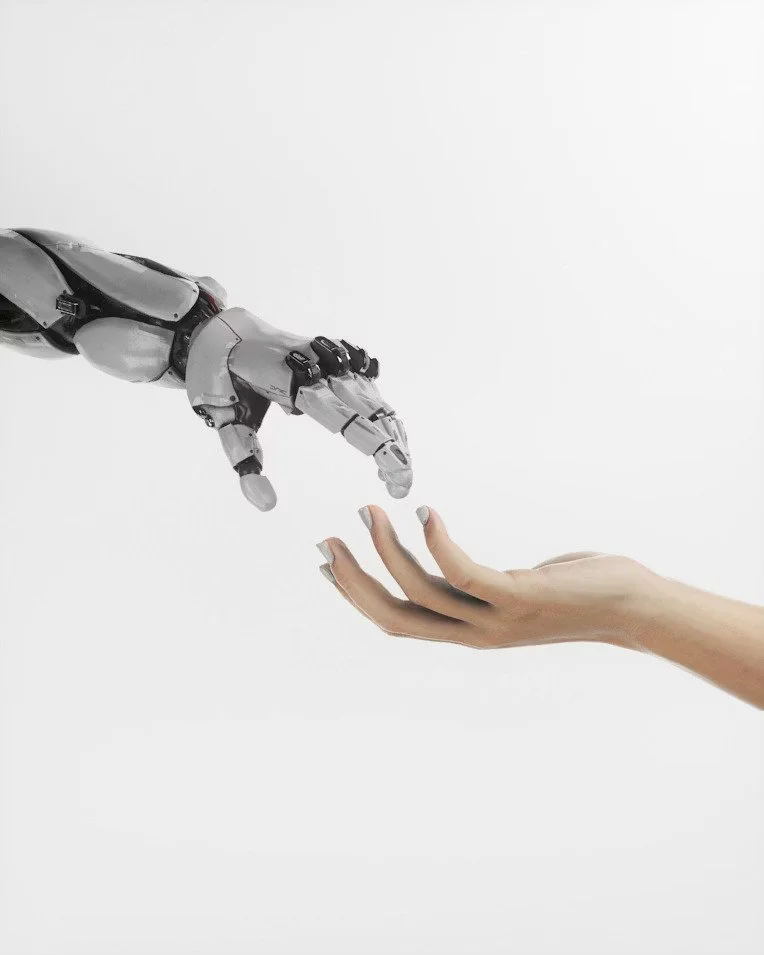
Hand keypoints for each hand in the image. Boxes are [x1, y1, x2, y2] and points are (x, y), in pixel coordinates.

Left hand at [186, 308, 411, 509]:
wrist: (219, 330)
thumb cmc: (217, 377)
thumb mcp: (221, 420)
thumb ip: (245, 460)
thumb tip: (266, 505)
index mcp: (292, 381)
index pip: (345, 417)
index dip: (377, 447)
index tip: (395, 476)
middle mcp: (318, 365)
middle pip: (369, 408)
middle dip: (393, 448)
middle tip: (401, 486)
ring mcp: (328, 358)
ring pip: (373, 396)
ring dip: (391, 431)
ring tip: (399, 469)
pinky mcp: (333, 357)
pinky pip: (367, 383)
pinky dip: (382, 410)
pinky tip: (392, 434)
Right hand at [316, 505, 653, 647]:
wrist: (633, 608)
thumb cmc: (576, 592)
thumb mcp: (513, 592)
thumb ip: (479, 586)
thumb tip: (451, 563)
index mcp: (468, 632)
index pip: (397, 622)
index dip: (357, 597)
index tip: (328, 565)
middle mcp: (475, 633)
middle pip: (395, 615)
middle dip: (355, 580)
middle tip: (327, 541)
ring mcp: (495, 619)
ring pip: (421, 592)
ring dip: (387, 550)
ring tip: (370, 511)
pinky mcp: (518, 598)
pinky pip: (464, 574)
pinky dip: (436, 543)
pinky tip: (425, 512)